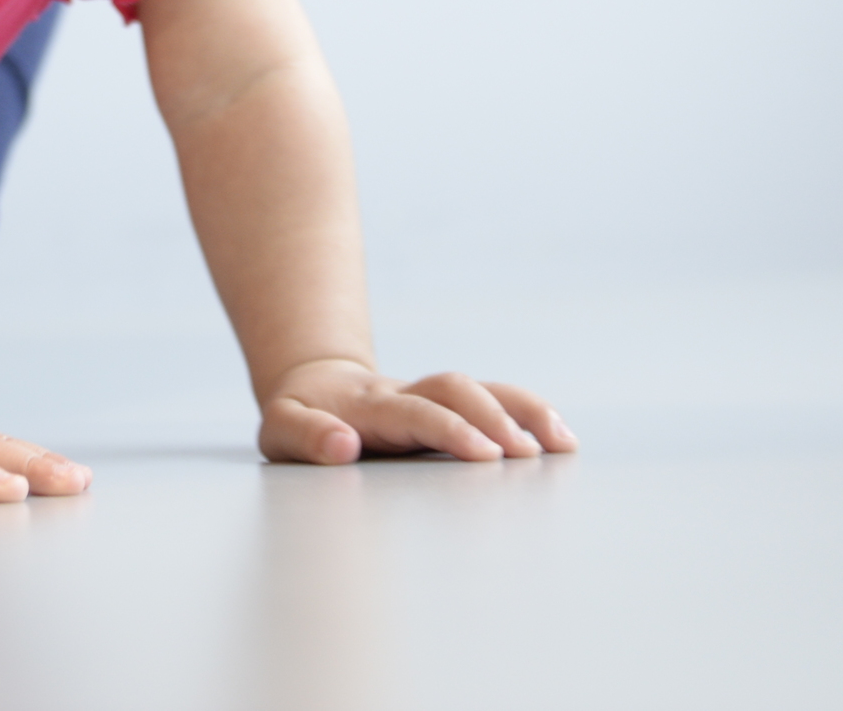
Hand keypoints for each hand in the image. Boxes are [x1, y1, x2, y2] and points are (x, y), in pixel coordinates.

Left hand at [259, 360, 575, 465]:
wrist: (316, 384)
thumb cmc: (300, 418)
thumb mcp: (282, 430)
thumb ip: (307, 437)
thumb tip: (344, 445)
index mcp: (365, 404)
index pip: (411, 412)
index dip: (446, 429)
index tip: (481, 455)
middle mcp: (404, 393)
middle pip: (452, 390)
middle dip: (489, 418)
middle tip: (520, 458)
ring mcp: (430, 396)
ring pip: (481, 388)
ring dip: (522, 411)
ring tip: (560, 445)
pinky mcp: (451, 404)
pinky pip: (495, 399)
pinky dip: (529, 413)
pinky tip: (560, 441)